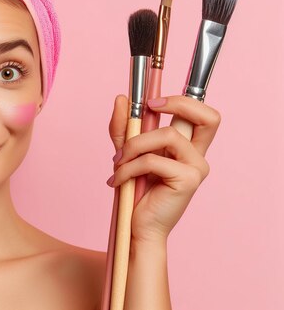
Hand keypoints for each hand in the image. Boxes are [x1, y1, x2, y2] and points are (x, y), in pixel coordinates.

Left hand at [107, 95, 220, 242]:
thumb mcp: (126, 153)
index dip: (183, 100)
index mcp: (188, 147)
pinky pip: (152, 160)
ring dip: (133, 146)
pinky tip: (117, 180)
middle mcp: (197, 156)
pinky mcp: (188, 180)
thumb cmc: (135, 192)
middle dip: (177, 103)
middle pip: (208, 117)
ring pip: (166, 135)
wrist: (138, 228)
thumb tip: (120, 98)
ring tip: (117, 164)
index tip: (151, 102)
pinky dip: (128, 167)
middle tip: (149, 107)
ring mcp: (196, 168)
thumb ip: (124, 127)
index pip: (204, 115)